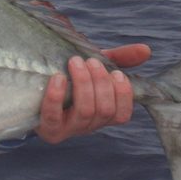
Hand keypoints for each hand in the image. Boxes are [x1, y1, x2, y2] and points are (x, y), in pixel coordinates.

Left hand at [35, 43, 150, 143]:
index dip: (123, 95)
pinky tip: (58, 77)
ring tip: (75, 62)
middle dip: (101, 83)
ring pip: (85, 112)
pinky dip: (56, 96)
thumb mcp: (94, 67)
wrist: (34, 88)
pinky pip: (53, 116)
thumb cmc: (70, 78)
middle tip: (90, 61)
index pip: (122, 115)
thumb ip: (120, 59)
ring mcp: (68, 129)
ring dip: (83, 84)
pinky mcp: (47, 128)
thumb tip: (146, 50)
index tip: (116, 72)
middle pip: (104, 110)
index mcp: (102, 115)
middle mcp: (88, 126)